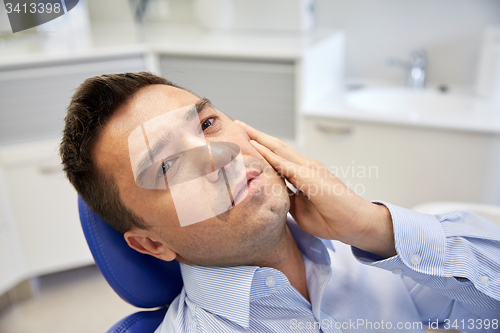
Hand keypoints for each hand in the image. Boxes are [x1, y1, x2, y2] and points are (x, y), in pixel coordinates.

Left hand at [235, 121, 395, 257]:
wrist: (356, 224)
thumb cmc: (332, 219)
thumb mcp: (301, 210)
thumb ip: (287, 199)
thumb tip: (271, 196)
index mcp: (305, 173)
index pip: (279, 156)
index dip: (262, 147)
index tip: (245, 141)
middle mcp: (307, 166)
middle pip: (277, 146)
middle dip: (257, 135)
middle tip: (239, 124)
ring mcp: (309, 168)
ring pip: (279, 148)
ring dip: (259, 137)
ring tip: (242, 127)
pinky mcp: (310, 176)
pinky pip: (284, 163)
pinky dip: (268, 153)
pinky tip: (255, 146)